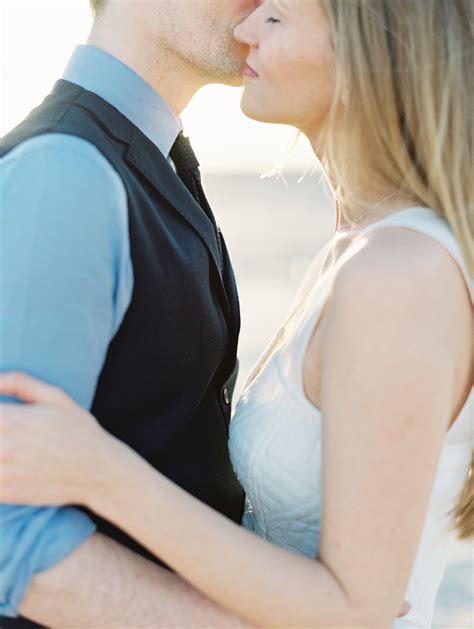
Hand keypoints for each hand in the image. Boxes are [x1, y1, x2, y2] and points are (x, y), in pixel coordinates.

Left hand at [0, 372, 114, 506]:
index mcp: (10, 420)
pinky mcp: (7, 494)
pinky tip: (8, 463)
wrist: (99, 471)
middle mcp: (3, 448)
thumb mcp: (55, 397)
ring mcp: (3, 473)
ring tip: (6, 446)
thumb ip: (18, 382)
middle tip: (4, 429)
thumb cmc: (78, 430)